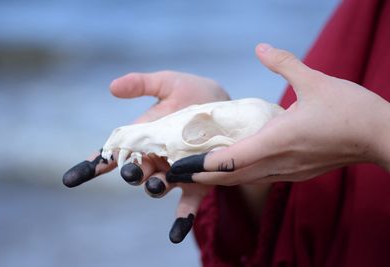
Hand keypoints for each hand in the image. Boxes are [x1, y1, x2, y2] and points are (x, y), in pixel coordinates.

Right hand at [62, 71, 228, 242]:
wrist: (228, 106)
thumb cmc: (194, 93)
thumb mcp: (169, 83)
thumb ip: (142, 84)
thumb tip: (112, 87)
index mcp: (144, 138)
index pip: (114, 153)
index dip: (93, 165)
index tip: (71, 179)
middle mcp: (156, 159)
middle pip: (135, 171)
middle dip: (131, 172)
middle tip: (132, 171)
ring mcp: (176, 173)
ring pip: (157, 186)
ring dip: (154, 188)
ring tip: (158, 184)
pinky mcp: (198, 182)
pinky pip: (187, 205)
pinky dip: (180, 221)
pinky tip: (174, 236)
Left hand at [168, 44, 389, 184]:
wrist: (381, 137)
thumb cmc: (351, 110)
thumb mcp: (316, 80)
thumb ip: (284, 63)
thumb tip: (261, 48)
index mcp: (278, 140)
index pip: (230, 159)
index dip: (202, 164)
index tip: (180, 164)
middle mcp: (279, 162)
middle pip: (231, 177)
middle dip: (203, 177)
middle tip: (179, 173)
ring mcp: (288, 172)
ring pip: (245, 181)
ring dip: (220, 178)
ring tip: (199, 173)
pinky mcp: (297, 174)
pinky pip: (260, 178)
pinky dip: (241, 175)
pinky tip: (234, 167)